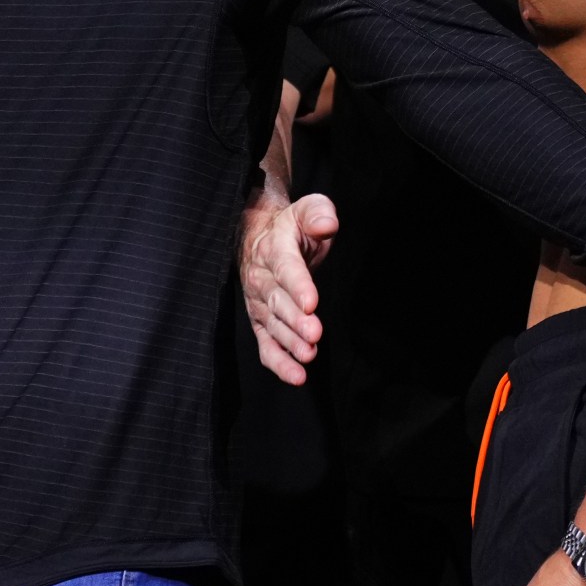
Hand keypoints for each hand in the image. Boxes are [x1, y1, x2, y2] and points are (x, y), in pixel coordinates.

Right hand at [240, 192, 337, 384]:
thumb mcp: (307, 209)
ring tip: (309, 356)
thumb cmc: (291, 226)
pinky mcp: (261, 321)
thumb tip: (327, 223)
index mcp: (274, 248)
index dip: (298, 286)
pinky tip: (297, 376)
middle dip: (295, 320)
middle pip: (277, 301)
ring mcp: (258, 302)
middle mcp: (261, 277)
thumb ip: (318, 213)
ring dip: (290, 342)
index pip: (286, 268)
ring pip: (272, 324)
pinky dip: (279, 362)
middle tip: (314, 334)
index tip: (311, 303)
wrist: (258, 236)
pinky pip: (266, 345)